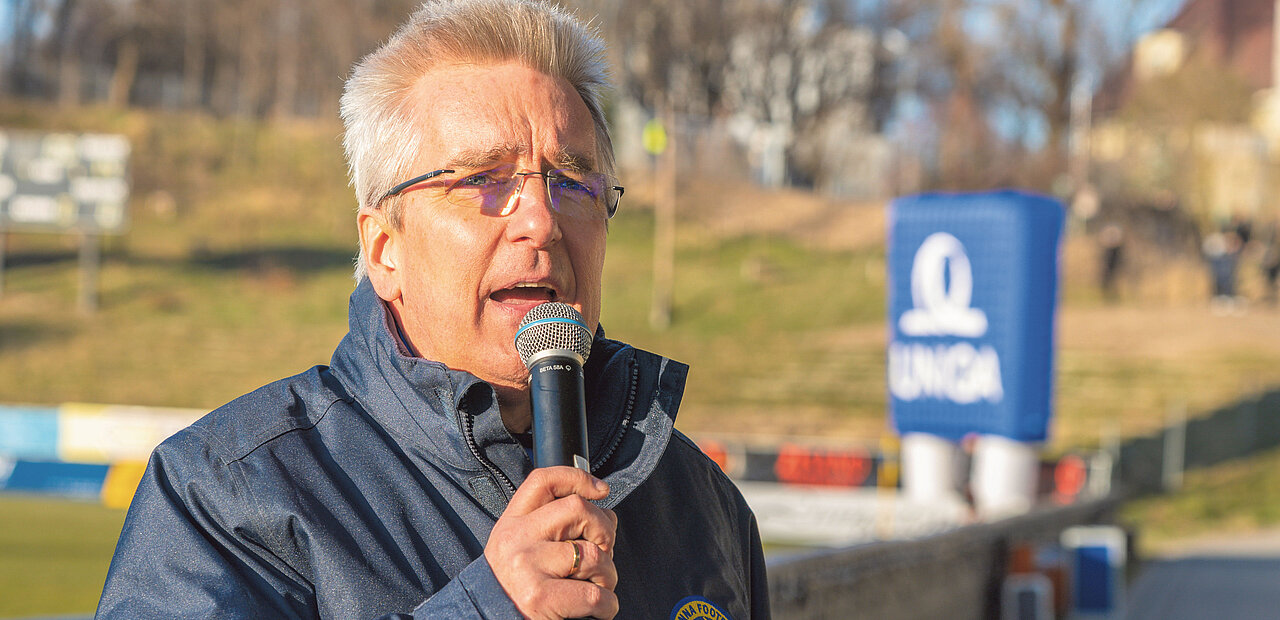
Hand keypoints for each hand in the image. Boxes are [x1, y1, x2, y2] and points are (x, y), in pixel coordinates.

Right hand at [485, 467, 619, 618]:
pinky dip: (607, 604)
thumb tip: (603, 513)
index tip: (600, 490)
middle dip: (605, 531)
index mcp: (512, 523)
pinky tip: (599, 608)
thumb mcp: (519, 547)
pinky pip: (594, 593)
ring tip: (598, 585)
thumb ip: (550, 524)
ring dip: (608, 574)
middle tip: (603, 552)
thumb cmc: (515, 588)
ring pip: (593, 554)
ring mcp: (528, 567)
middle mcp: (517, 539)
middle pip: (578, 509)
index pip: (544, 481)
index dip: (577, 478)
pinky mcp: (540, 597)